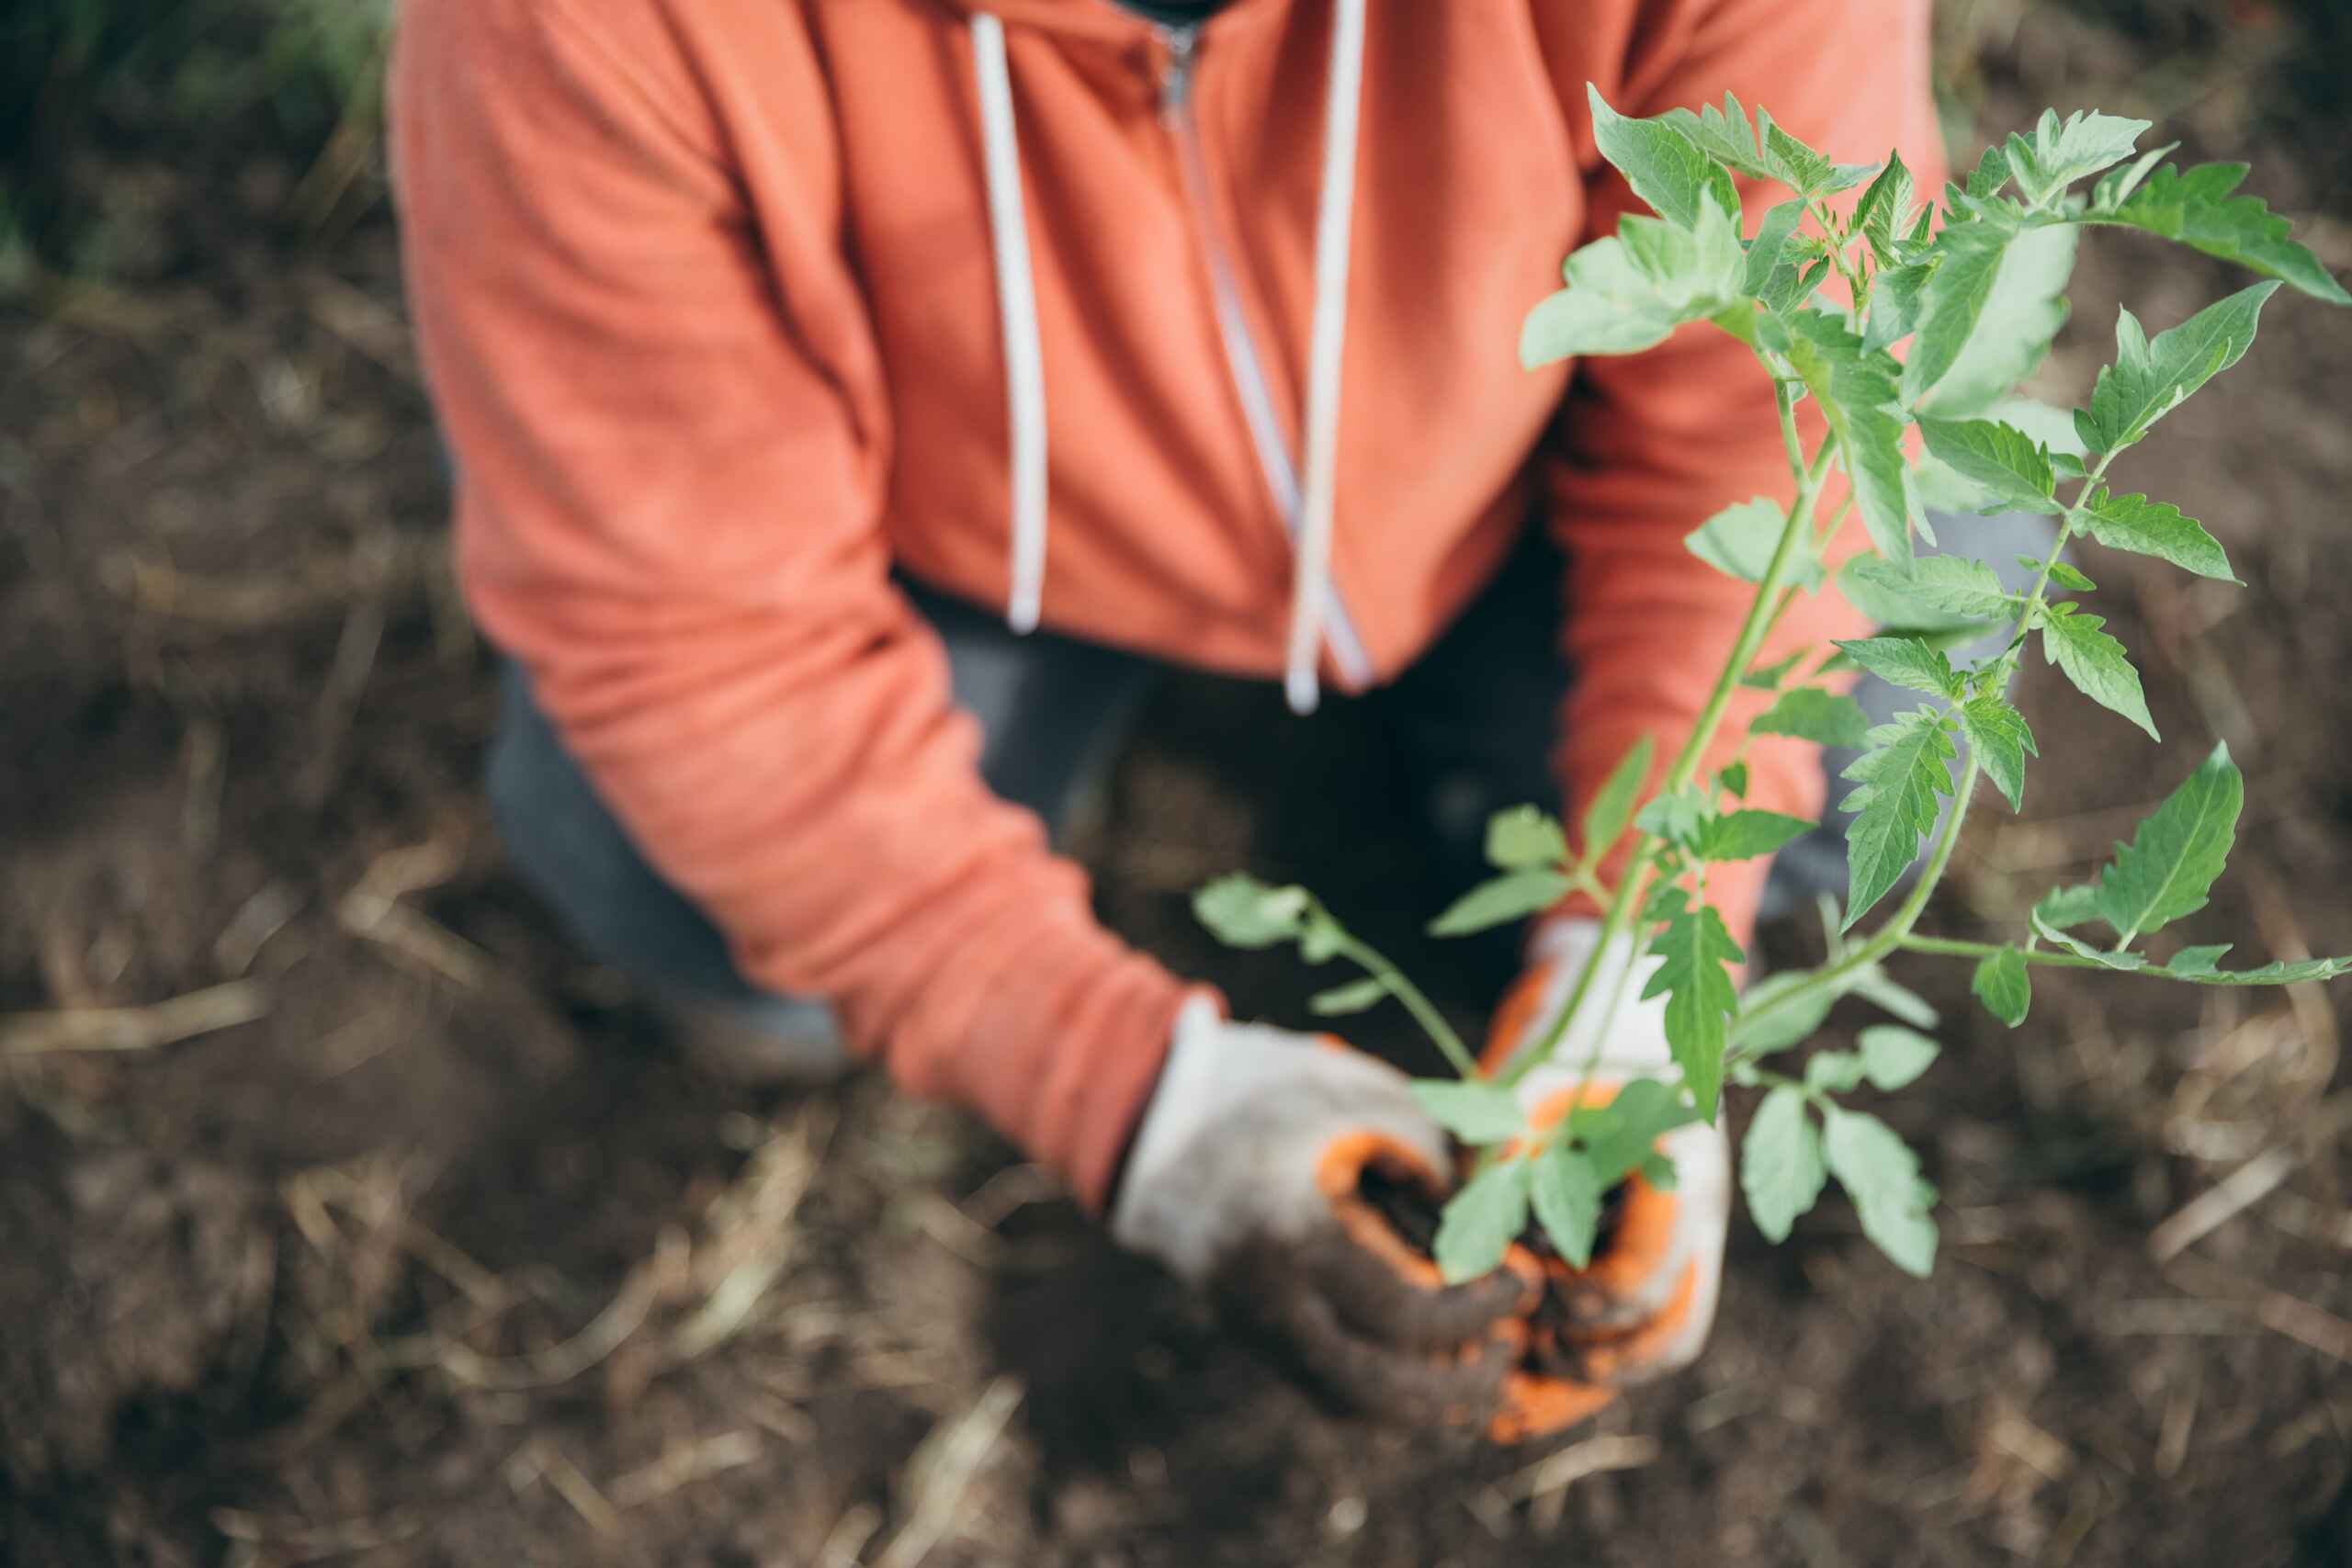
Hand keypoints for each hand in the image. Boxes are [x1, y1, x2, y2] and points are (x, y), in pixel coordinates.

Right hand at [1110, 997, 1529, 1426]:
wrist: (1147, 1110)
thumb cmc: (1265, 1086)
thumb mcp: (1356, 1095)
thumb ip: (1428, 1159)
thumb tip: (1481, 1230)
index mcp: (1293, 1230)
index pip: (1404, 1310)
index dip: (1476, 1309)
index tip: (1521, 1283)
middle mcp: (1262, 1293)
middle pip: (1372, 1388)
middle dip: (1454, 1385)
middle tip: (1507, 1353)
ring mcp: (1245, 1319)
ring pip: (1342, 1399)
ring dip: (1417, 1401)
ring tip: (1476, 1375)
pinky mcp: (1241, 1326)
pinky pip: (1316, 1382)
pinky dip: (1374, 1387)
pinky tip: (1422, 1366)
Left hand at [1480, 918, 1730, 1438]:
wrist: (1617, 989)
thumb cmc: (1571, 1029)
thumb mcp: (1529, 1082)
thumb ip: (1506, 1162)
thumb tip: (1471, 1264)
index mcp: (1679, 1169)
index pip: (1640, 1282)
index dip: (1570, 1301)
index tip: (1513, 1278)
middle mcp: (1698, 1212)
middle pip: (1666, 1336)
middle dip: (1586, 1358)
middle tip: (1512, 1344)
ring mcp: (1687, 1231)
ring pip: (1664, 1339)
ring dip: (1595, 1364)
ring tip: (1519, 1357)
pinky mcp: (1661, 1238)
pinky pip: (1647, 1317)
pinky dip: (1596, 1342)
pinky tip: (1527, 1340)